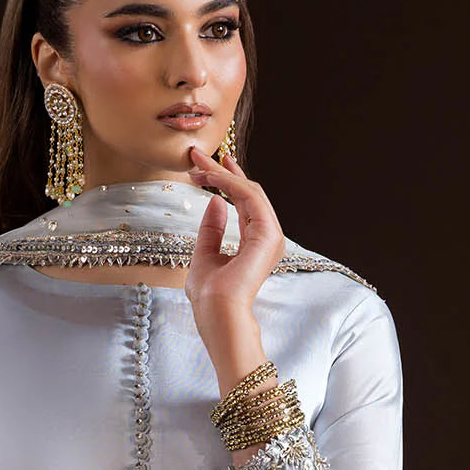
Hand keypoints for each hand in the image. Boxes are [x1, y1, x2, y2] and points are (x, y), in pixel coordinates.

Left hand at [183, 146, 286, 317]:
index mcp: (255, 244)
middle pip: (247, 194)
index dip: (227, 182)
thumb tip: (215, 201)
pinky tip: (211, 176)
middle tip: (198, 156)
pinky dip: (229, 183)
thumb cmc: (210, 295)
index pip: (244, 205)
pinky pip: (249, 198)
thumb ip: (212, 229)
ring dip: (222, 174)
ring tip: (198, 164)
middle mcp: (267, 238)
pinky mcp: (268, 234)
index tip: (208, 167)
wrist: (218, 313)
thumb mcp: (204, 255)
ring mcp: (271, 236)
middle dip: (222, 172)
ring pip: (249, 191)